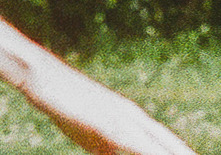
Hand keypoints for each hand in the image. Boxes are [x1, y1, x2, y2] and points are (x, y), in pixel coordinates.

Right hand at [18, 58, 198, 154]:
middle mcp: (131, 115)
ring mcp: (121, 116)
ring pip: (159, 142)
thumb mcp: (88, 133)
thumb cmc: (62, 102)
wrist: (40, 74)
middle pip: (168, 142)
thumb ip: (106, 148)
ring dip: (176, 152)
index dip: (180, 152)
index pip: (163, 141)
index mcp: (129, 116)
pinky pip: (136, 144)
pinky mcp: (108, 122)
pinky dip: (152, 152)